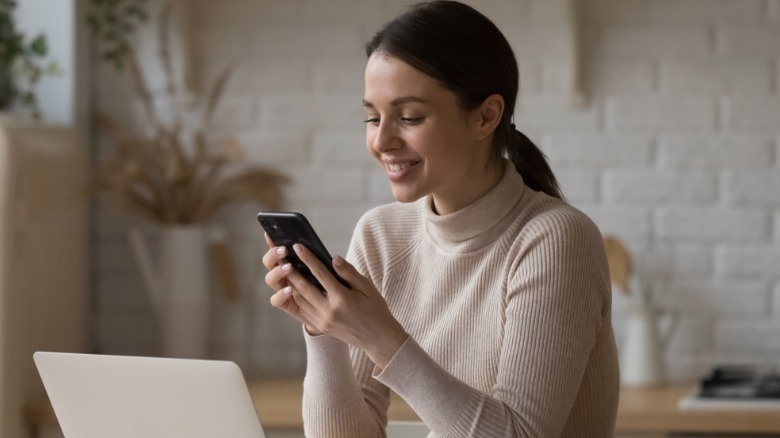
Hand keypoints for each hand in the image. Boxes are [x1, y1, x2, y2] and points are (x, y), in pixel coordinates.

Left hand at [268, 239, 407, 368]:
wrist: (379, 339)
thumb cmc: (376, 311)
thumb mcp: (368, 288)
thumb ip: (349, 273)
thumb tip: (334, 258)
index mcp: (342, 299)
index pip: (320, 274)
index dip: (308, 258)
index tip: (298, 246)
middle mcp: (328, 311)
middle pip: (303, 287)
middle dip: (291, 270)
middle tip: (282, 256)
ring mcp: (322, 321)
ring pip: (299, 300)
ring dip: (289, 283)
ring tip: (284, 269)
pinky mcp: (320, 327)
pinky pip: (301, 310)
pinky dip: (294, 298)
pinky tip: (291, 287)